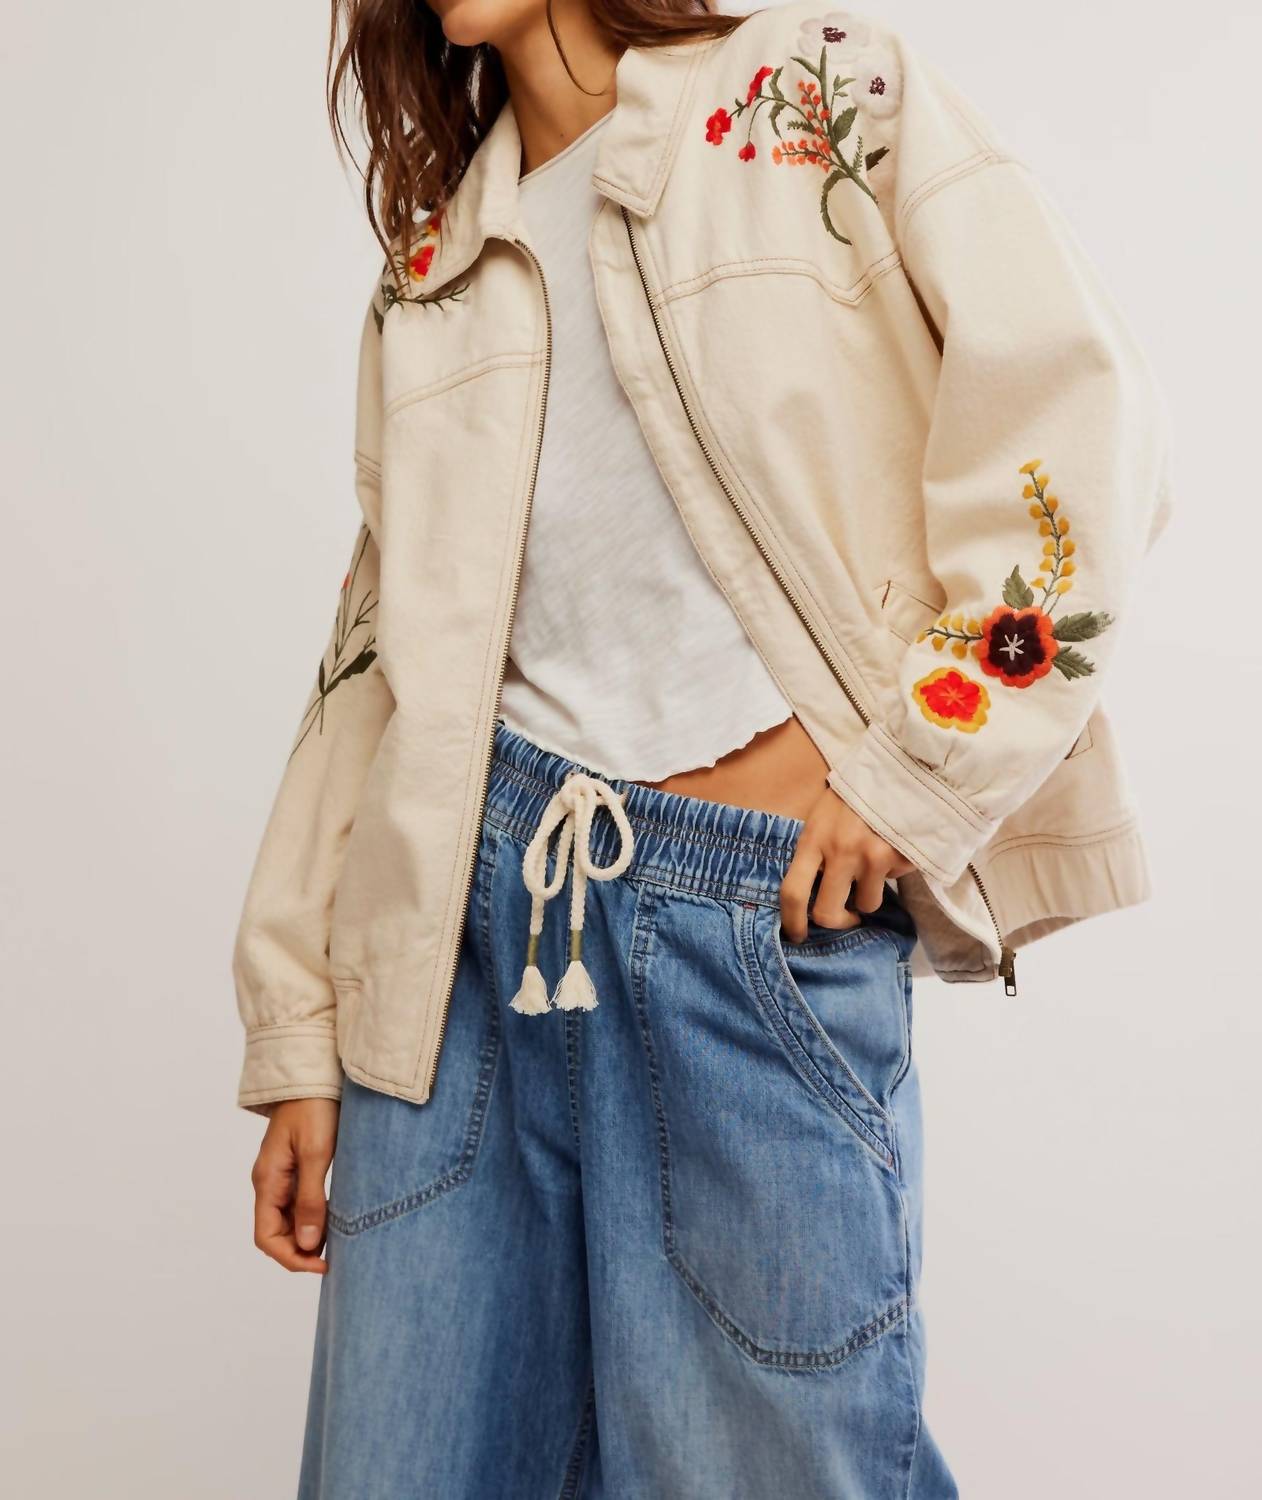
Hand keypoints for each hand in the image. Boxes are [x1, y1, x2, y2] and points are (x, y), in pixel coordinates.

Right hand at [251, 1098, 339, 1273]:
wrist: (313, 1075)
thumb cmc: (314, 1109)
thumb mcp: (315, 1155)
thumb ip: (310, 1200)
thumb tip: (308, 1245)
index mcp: (267, 1181)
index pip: (266, 1237)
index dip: (290, 1258)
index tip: (320, 1265)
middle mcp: (269, 1182)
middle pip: (275, 1232)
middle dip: (300, 1251)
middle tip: (333, 1257)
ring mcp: (280, 1175)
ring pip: (288, 1220)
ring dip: (307, 1236)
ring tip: (337, 1240)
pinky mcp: (295, 1167)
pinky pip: (297, 1203)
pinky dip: (312, 1217)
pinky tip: (334, 1217)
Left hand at [780, 785, 916, 942]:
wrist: (899, 768)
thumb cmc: (854, 793)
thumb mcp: (822, 814)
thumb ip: (815, 849)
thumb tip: (811, 890)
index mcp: (813, 839)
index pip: (793, 892)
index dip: (792, 921)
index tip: (798, 934)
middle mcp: (840, 852)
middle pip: (828, 913)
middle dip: (838, 920)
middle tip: (846, 914)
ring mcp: (872, 857)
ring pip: (867, 905)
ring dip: (869, 895)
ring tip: (872, 870)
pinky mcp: (900, 859)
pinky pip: (893, 883)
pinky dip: (893, 874)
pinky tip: (892, 848)